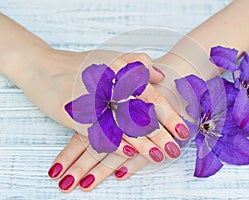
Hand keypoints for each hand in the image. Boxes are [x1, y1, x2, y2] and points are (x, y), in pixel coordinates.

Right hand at [43, 49, 189, 191]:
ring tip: (158, 155)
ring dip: (141, 142)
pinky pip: (97, 129)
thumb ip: (135, 62)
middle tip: (175, 149)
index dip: (168, 114)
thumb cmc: (78, 64)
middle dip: (160, 132)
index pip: (150, 95)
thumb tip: (159, 75)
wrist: (41, 65)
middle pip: (139, 112)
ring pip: (120, 123)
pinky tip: (127, 152)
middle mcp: (107, 84)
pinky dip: (113, 140)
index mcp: (119, 71)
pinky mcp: (72, 111)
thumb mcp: (109, 57)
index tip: (183, 130)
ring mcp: (90, 98)